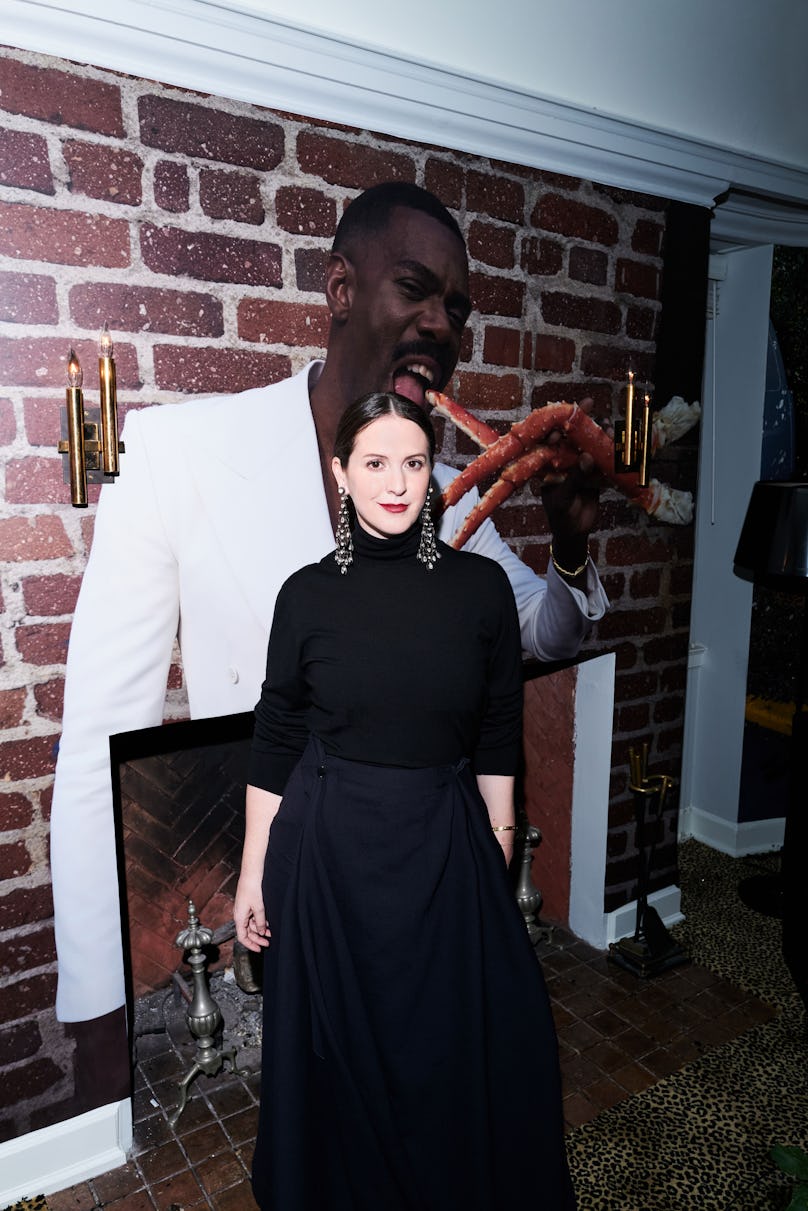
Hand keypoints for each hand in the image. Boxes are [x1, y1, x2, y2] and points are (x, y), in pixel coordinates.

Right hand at [234, 876, 270, 951]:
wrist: (251, 873)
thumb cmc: (252, 888)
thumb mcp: (258, 907)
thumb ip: (260, 921)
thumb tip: (261, 932)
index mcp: (239, 917)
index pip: (242, 937)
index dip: (250, 945)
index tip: (259, 949)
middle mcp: (239, 915)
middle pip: (247, 932)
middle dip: (257, 938)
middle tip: (268, 943)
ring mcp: (243, 910)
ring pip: (251, 925)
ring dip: (260, 930)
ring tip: (271, 933)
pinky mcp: (248, 905)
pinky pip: (253, 917)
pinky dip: (260, 922)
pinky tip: (268, 923)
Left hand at [540, 397, 604, 549]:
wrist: (574, 532)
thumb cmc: (561, 515)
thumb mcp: (564, 498)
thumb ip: (574, 478)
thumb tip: (587, 457)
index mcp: (548, 464)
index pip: (549, 439)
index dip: (557, 424)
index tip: (565, 414)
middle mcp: (562, 461)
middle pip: (570, 436)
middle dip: (579, 420)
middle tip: (588, 404)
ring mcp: (579, 465)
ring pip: (588, 444)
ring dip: (597, 433)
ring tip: (606, 424)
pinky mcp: (594, 473)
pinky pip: (602, 458)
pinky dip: (609, 449)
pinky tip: (617, 439)